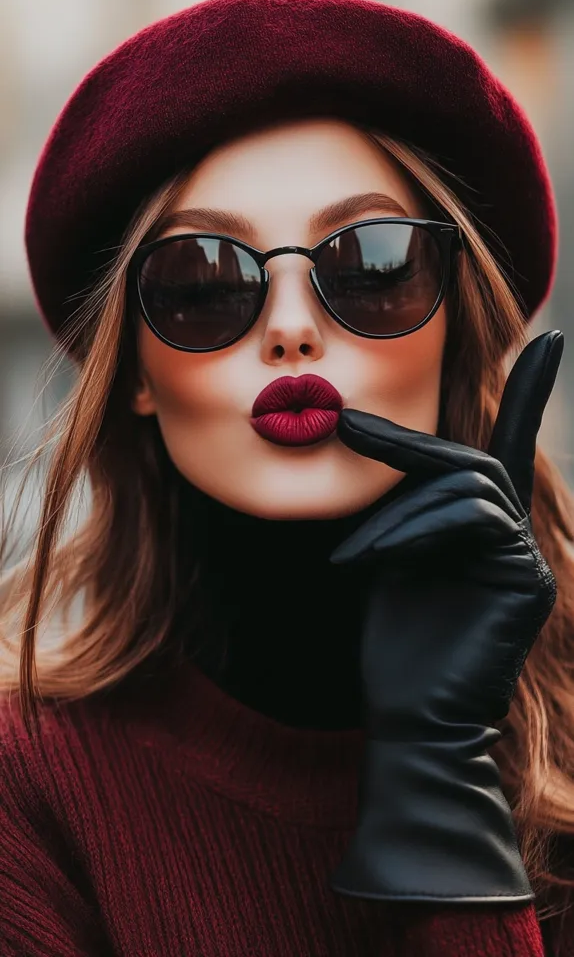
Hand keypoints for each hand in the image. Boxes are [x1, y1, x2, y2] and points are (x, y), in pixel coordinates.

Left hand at [329, 330, 562, 903]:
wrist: (410, 716)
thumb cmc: (394, 642)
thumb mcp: (388, 554)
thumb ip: (402, 504)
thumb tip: (366, 430)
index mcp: (482, 526)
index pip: (505, 444)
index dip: (529, 391)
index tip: (547, 339)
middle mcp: (514, 534)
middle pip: (469, 459)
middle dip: (403, 445)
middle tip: (345, 426)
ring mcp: (526, 555)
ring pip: (466, 487)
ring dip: (398, 512)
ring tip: (352, 557)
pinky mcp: (528, 578)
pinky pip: (474, 519)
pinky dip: (417, 530)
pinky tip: (377, 560)